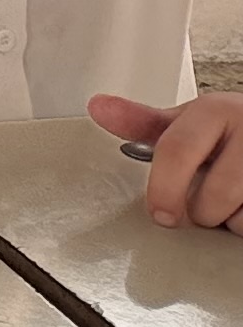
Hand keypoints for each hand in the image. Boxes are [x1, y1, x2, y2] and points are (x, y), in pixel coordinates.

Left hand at [92, 92, 242, 230]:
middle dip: (204, 211)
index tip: (161, 214)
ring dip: (233, 220)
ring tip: (236, 200)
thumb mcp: (192, 121)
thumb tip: (97, 107)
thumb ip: (145, 122)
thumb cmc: (231, 132)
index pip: (177, 150)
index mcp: (217, 110)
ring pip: (242, 216)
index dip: (164, 189)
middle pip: (213, 196)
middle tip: (208, 200)